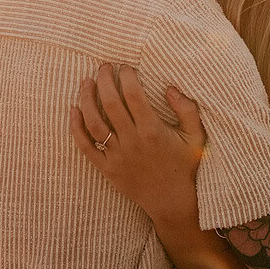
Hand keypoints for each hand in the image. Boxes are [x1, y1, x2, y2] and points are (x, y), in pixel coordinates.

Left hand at [70, 64, 205, 219]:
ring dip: (87, 98)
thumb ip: (187, 109)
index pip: (134, 95)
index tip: (125, 66)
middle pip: (111, 103)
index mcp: (153, 131)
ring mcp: (117, 156)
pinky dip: (76, 128)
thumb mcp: (196, 136)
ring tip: (86, 81)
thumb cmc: (185, 165)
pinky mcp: (107, 169)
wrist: (172, 202)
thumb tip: (170, 87)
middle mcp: (132, 142)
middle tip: (104, 66)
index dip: (126, 76)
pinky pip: (85, 147)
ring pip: (94, 122)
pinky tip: (73, 109)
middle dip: (104, 80)